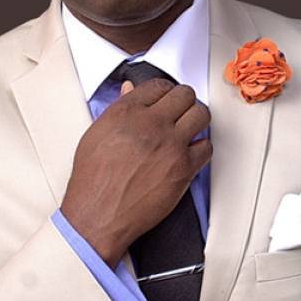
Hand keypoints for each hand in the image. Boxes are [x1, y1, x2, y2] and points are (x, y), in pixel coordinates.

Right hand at [60, 78, 211, 268]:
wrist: (98, 215)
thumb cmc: (93, 179)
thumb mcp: (97, 133)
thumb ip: (118, 108)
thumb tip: (129, 90)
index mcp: (127, 112)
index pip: (159, 85)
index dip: (165, 90)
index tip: (167, 96)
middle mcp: (151, 124)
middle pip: (184, 94)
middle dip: (183, 99)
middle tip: (180, 108)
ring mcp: (170, 145)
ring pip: (201, 114)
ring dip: (196, 117)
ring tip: (190, 125)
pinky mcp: (183, 168)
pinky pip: (207, 147)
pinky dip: (201, 147)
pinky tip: (191, 150)